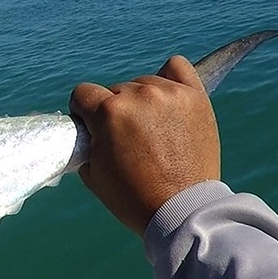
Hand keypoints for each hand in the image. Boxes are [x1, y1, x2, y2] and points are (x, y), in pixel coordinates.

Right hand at [69, 55, 219, 234]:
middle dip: (115, 111)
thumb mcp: (92, 172)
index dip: (84, 113)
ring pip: (143, 83)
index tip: (94, 128)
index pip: (83, 93)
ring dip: (142, 101)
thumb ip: (85, 140)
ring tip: (153, 129)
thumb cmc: (134, 196)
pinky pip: (176, 68)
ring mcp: (169, 94)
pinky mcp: (195, 97)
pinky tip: (167, 99)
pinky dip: (169, 78)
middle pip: (115, 91)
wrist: (182, 211)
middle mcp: (138, 96)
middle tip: (129, 139)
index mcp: (109, 112)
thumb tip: (87, 126)